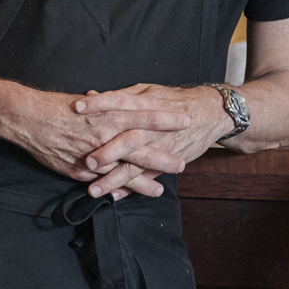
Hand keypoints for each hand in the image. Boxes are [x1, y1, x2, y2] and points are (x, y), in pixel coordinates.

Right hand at [0, 87, 192, 193]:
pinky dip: (116, 190)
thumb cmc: (59, 107)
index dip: (165, 119)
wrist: (29, 118)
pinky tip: (126, 197)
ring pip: (123, 170)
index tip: (185, 120)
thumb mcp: (90, 102)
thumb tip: (122, 105)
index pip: (144, 115)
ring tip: (160, 190)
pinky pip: (103, 182)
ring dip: (143, 182)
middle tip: (182, 163)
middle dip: (162, 157)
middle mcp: (105, 134)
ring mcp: (93, 154)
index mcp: (109, 112)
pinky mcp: (80, 169)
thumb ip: (107, 107)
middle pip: (140, 148)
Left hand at [74, 83, 235, 180]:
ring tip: (93, 190)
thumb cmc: (174, 100)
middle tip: (86, 162)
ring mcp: (162, 146)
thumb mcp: (149, 92)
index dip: (99, 104)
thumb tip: (92, 96)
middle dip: (108, 152)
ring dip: (115, 179)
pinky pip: (147, 177)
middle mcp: (153, 127)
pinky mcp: (168, 161)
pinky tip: (114, 196)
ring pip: (137, 165)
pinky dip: (132, 189)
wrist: (211, 112)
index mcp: (147, 103)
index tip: (77, 108)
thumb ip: (121, 96)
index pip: (119, 101)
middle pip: (129, 139)